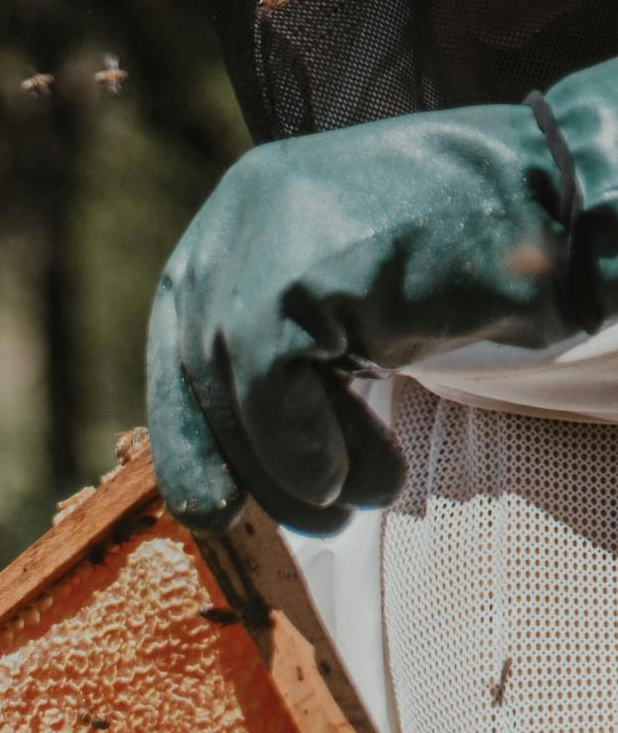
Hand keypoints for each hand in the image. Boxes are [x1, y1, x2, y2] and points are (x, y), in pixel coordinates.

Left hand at [146, 60, 617, 534]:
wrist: (554, 213)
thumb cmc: (453, 274)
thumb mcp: (342, 322)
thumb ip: (275, 370)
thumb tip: (210, 484)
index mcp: (237, 219)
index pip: (179, 344)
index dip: (191, 437)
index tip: (211, 510)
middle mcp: (238, 212)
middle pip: (197, 370)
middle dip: (252, 466)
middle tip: (318, 519)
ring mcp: (268, 226)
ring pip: (232, 384)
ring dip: (294, 468)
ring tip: (364, 496)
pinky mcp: (305, 260)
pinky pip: (267, 383)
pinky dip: (303, 447)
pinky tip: (347, 475)